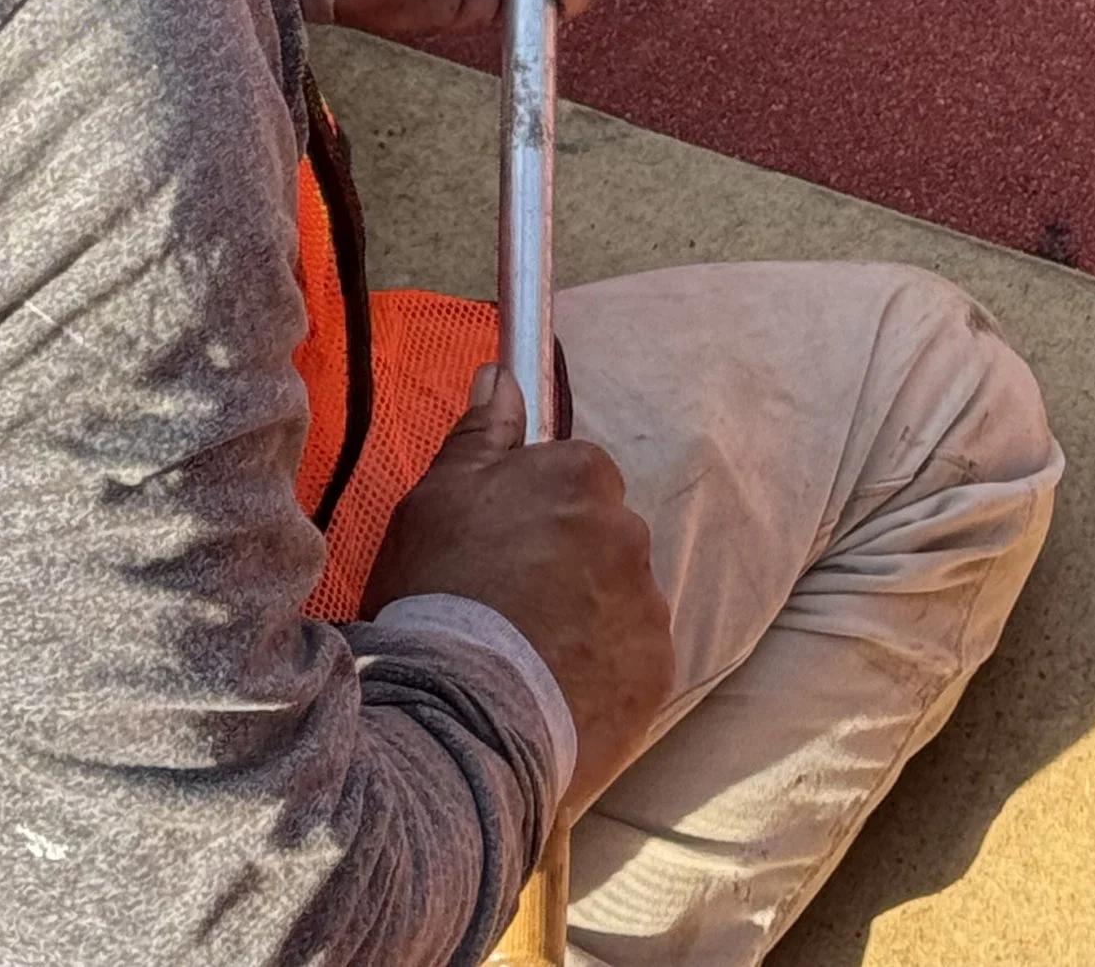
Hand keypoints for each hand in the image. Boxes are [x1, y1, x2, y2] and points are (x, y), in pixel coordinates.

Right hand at [364, 366, 671, 811]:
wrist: (457, 718)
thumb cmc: (439, 593)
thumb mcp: (437, 498)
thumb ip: (481, 433)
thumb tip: (502, 376)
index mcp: (582, 476)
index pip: (575, 474)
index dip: (536, 510)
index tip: (502, 545)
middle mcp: (630, 531)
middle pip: (603, 533)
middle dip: (568, 559)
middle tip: (508, 602)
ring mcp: (648, 605)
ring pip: (619, 594)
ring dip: (588, 613)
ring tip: (525, 655)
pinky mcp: (657, 671)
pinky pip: (632, 655)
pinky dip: (602, 667)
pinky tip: (553, 688)